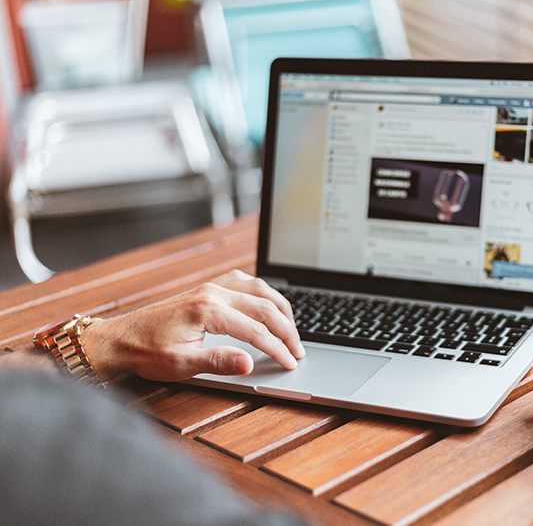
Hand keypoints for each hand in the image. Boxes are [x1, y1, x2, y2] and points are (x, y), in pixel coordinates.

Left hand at [80, 270, 304, 381]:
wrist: (118, 339)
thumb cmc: (145, 353)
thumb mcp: (181, 365)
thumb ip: (219, 363)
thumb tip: (250, 363)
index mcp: (208, 310)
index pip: (256, 331)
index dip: (278, 349)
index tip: (290, 364)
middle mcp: (212, 292)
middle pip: (265, 307)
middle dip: (287, 330)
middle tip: (298, 351)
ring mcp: (210, 287)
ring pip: (260, 289)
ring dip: (280, 308)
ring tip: (292, 329)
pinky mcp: (207, 288)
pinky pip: (245, 282)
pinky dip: (264, 293)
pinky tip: (268, 304)